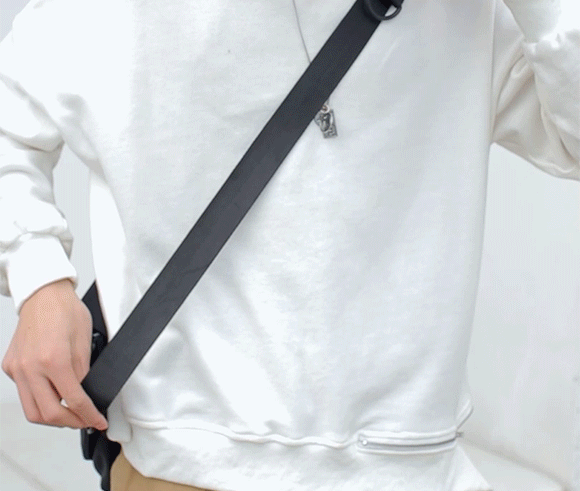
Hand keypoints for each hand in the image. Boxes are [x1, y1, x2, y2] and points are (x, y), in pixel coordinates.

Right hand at [2, 278, 107, 430]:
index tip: (98, 422)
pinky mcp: (10, 366)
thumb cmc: (66, 310)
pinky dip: (39, 399)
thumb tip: (86, 395)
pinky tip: (53, 393)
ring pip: (31, 410)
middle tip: (85, 421)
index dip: (89, 416)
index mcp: (53, 360)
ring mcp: (17, 368)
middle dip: (70, 423)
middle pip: (48, 415)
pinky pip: (24, 393)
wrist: (43, 294)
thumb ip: (83, 372)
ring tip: (70, 413)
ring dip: (52, 417)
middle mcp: (30, 367)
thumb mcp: (85, 341)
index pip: (74, 401)